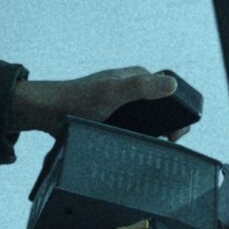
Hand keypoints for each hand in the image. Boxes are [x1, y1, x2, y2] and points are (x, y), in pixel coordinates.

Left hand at [8, 66, 190, 141]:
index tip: (175, 134)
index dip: (179, 112)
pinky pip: (133, 130)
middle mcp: (132, 89)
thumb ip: (140, 87)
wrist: (49, 113)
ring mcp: (123, 105)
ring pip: (148, 122)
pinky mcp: (114, 119)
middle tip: (164, 145)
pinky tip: (134, 151)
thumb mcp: (111, 92)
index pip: (170, 91)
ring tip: (149, 150)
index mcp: (138, 77)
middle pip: (161, 109)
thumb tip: (172, 85)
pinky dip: (137, 139)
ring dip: (151, 135)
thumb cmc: (78, 99)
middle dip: (167, 126)